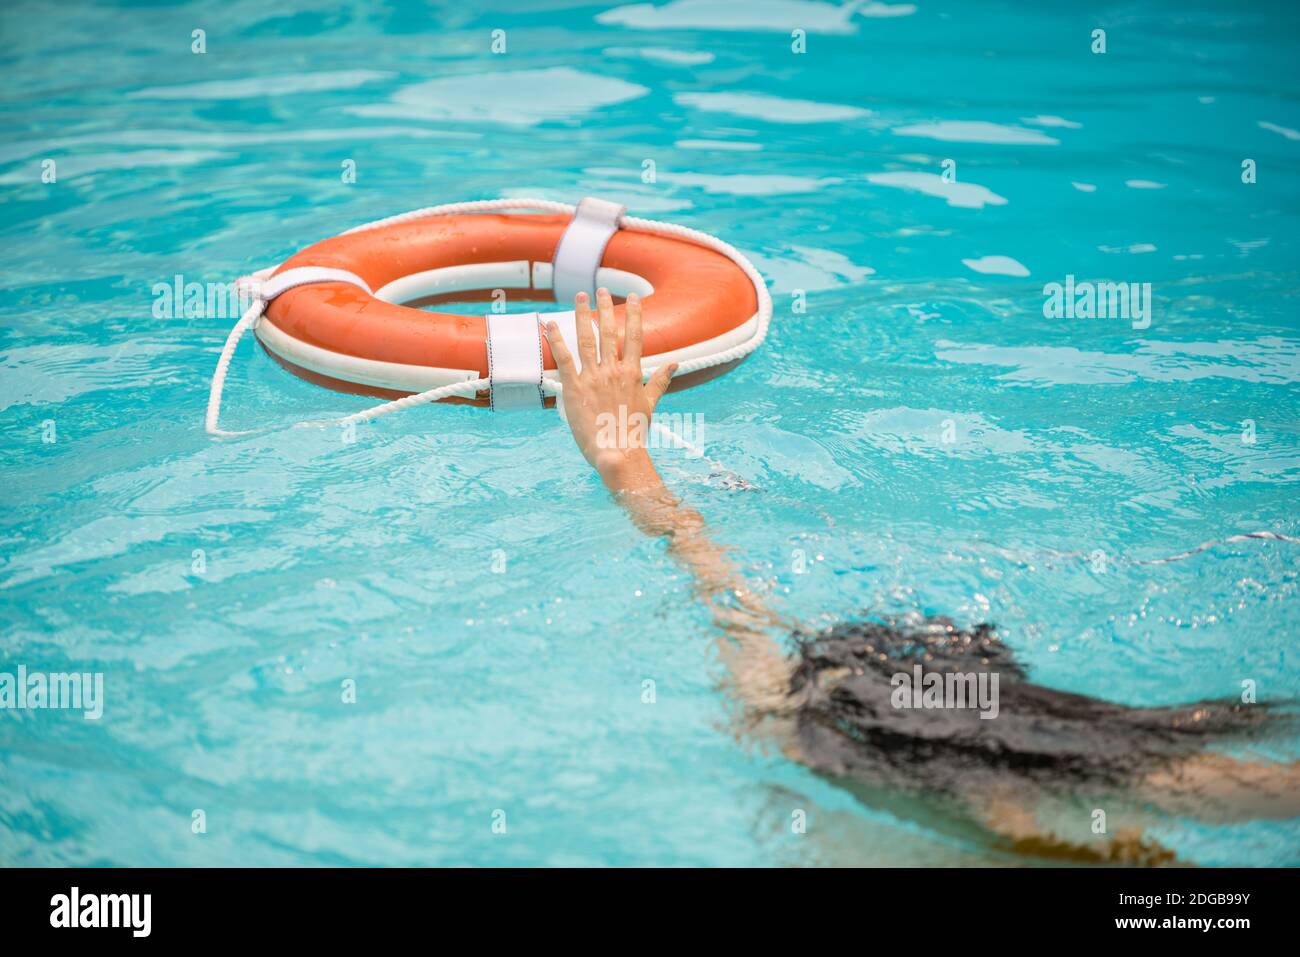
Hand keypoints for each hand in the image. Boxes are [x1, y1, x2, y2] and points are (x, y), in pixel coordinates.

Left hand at [543, 287, 675, 491]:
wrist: (619, 453)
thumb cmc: (635, 432)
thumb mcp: (650, 404)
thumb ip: (661, 381)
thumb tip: (674, 365)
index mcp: (633, 374)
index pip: (635, 337)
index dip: (633, 314)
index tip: (632, 297)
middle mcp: (614, 371)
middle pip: (609, 332)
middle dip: (604, 308)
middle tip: (601, 290)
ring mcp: (593, 379)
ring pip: (587, 340)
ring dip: (582, 315)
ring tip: (579, 297)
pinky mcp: (575, 389)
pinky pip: (565, 359)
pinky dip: (557, 340)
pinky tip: (550, 324)